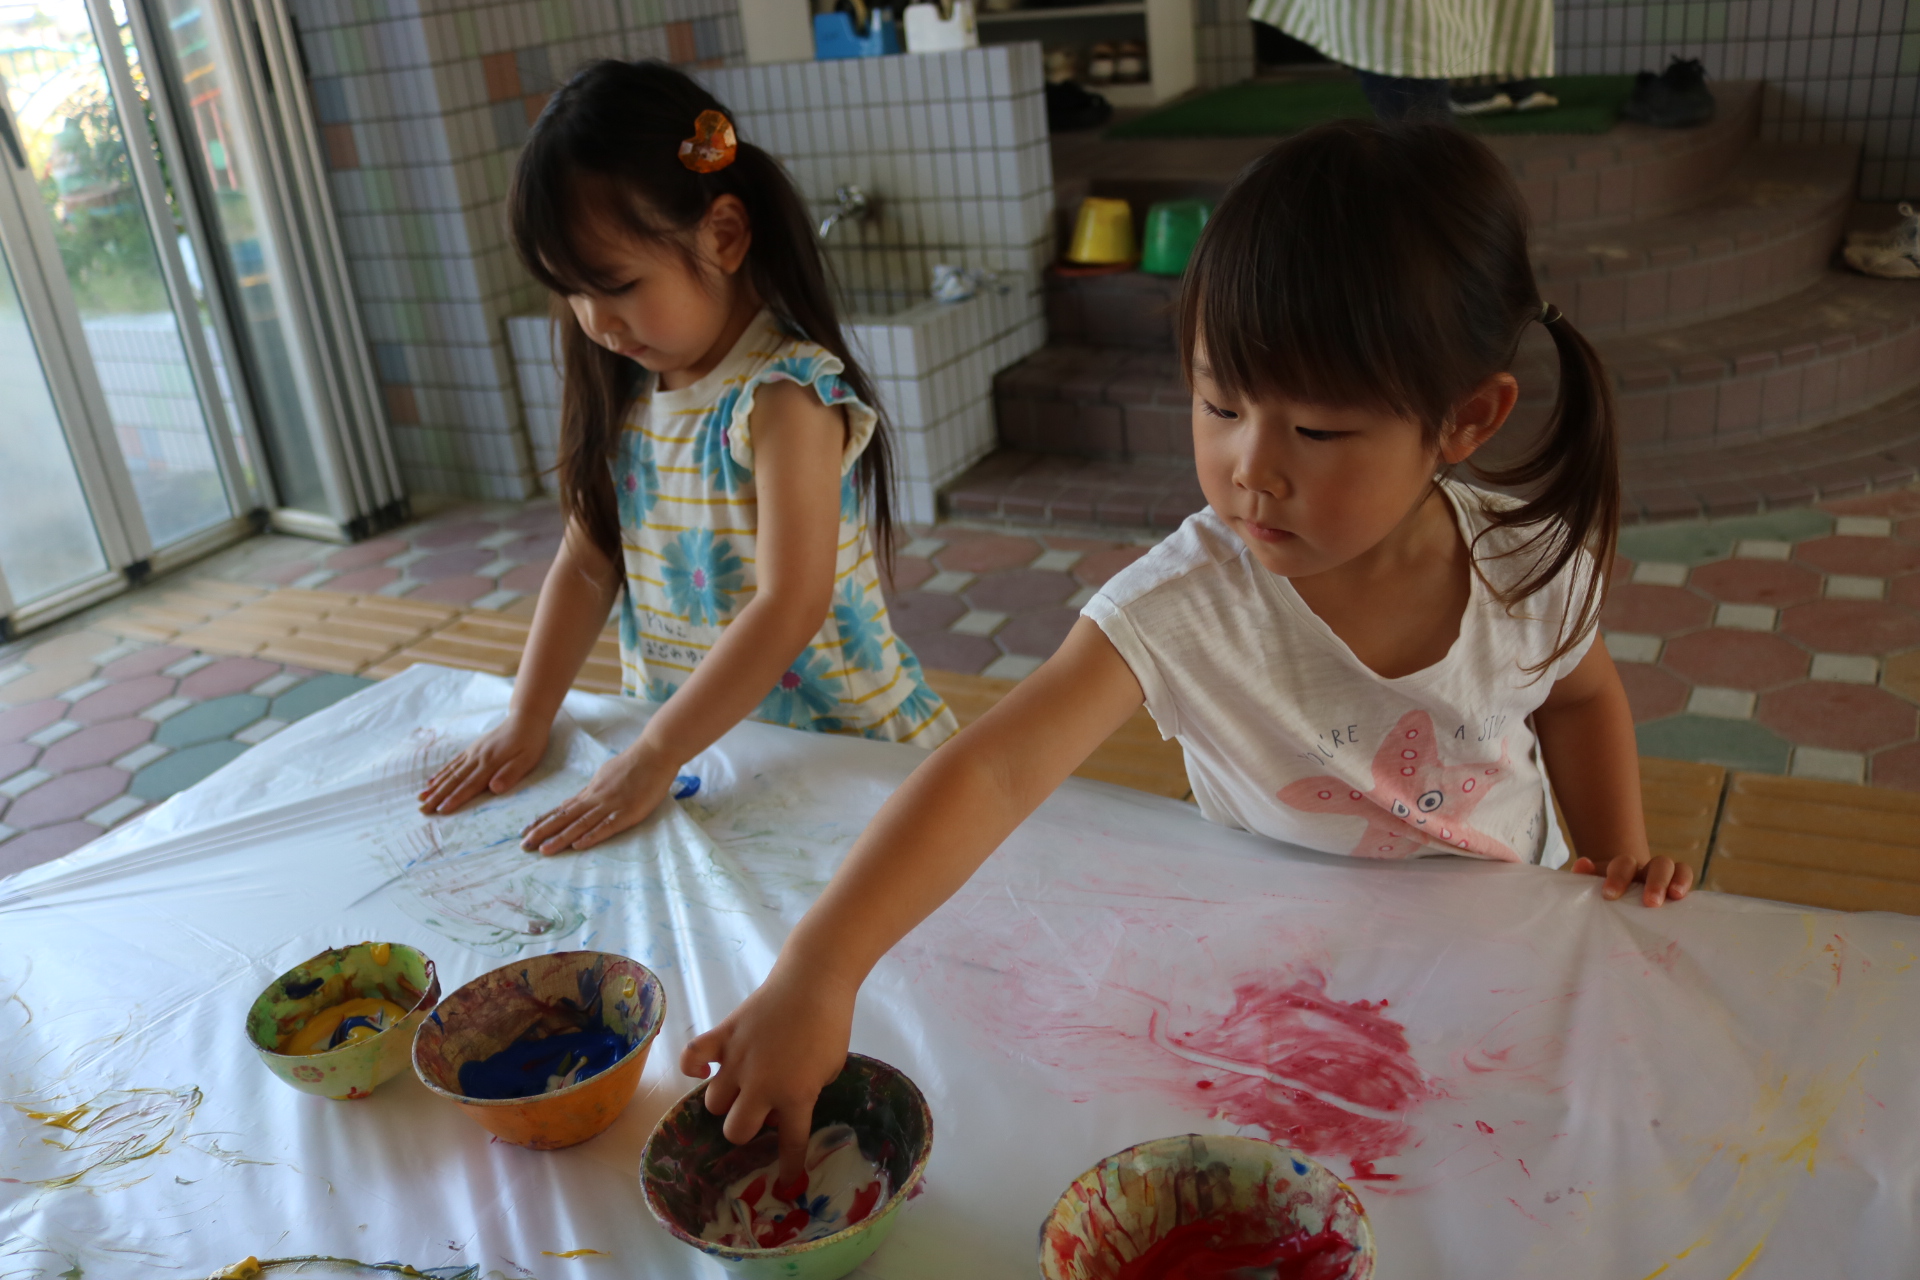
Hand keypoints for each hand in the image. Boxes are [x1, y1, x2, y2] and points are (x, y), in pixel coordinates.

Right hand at [419, 712, 548, 814]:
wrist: (526, 717)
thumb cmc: (531, 742)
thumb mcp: (528, 759)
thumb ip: (511, 774)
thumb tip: (494, 789)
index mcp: (491, 763)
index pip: (470, 785)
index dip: (456, 798)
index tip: (442, 810)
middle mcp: (477, 758)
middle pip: (455, 780)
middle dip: (438, 796)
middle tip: (423, 810)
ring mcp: (473, 753)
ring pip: (450, 772)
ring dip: (435, 787)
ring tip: (421, 798)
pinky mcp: (472, 749)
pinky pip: (453, 763)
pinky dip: (441, 773)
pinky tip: (431, 781)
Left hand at [517, 739, 676, 853]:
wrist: (655, 752)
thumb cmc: (634, 763)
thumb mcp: (605, 775)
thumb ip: (591, 791)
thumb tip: (574, 801)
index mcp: (591, 791)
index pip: (562, 808)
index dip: (542, 820)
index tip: (525, 830)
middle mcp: (596, 799)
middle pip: (564, 818)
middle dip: (543, 832)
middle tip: (524, 845)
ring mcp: (611, 806)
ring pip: (580, 824)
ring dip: (561, 838)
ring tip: (543, 850)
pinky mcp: (628, 813)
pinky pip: (606, 826)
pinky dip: (591, 836)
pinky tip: (578, 845)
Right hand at [680, 962, 856, 1179]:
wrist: (813, 980)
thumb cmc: (829, 1024)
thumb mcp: (831, 1069)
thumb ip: (806, 1093)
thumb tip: (779, 1106)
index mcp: (795, 1095)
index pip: (789, 1144)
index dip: (789, 1168)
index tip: (787, 1182)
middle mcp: (761, 1084)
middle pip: (736, 1130)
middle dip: (747, 1129)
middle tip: (759, 1113)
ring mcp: (738, 1060)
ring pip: (714, 1102)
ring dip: (727, 1101)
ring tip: (741, 1087)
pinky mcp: (723, 1036)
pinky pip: (692, 1058)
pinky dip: (693, 1068)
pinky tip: (705, 1070)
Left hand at [1572, 852, 1692, 906]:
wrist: (1624, 897)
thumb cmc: (1610, 895)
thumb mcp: (1596, 886)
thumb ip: (1586, 877)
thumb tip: (1582, 864)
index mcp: (1624, 868)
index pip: (1623, 864)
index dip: (1618, 877)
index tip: (1610, 895)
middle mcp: (1646, 869)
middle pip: (1655, 864)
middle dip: (1654, 882)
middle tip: (1650, 902)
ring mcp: (1663, 876)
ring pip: (1672, 867)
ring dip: (1673, 880)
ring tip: (1674, 896)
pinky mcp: (1676, 887)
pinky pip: (1685, 875)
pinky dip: (1685, 881)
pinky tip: (1683, 897)